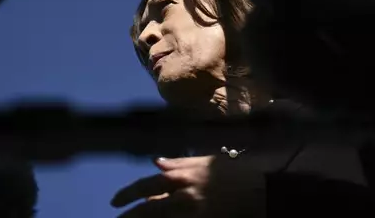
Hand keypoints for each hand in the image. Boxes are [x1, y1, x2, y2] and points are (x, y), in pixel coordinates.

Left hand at [111, 155, 265, 217]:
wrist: (259, 189)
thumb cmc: (233, 171)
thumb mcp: (205, 161)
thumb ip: (179, 162)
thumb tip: (156, 163)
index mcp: (182, 176)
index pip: (147, 186)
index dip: (128, 194)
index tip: (114, 201)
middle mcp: (184, 194)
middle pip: (149, 208)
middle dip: (130, 214)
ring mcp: (192, 211)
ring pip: (160, 217)